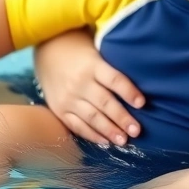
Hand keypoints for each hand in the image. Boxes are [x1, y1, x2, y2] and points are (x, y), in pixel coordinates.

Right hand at [33, 30, 144, 145]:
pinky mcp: (59, 109)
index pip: (114, 79)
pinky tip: (105, 142)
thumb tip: (142, 78)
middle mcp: (79, 82)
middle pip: (104, 103)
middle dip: (122, 118)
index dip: (129, 91)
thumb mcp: (96, 48)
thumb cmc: (79, 47)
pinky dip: (92, 135)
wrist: (46, 47)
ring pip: (92, 117)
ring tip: (124, 140)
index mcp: (92, 65)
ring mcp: (68, 97)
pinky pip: (76, 125)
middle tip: (136, 131)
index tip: (142, 103)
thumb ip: (112, 65)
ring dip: (109, 131)